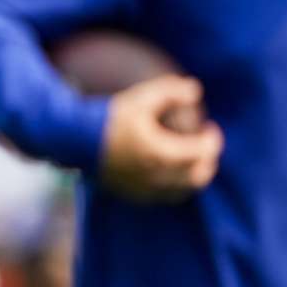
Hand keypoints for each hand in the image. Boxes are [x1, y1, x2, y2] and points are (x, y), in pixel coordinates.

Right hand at [100, 74, 223, 202]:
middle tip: (205, 148)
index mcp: (163, 154)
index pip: (202, 153)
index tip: (210, 128)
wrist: (74, 141)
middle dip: (207, 162)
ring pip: (181, 191)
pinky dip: (172, 186)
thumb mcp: (141, 98)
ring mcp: (143, 188)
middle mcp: (156, 176)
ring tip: (190, 163)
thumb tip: (194, 90)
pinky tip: (167, 173)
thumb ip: (171, 92)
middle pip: (197, 177)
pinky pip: (161, 196)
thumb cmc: (108, 118)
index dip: (212, 141)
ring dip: (191, 177)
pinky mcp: (130, 193)